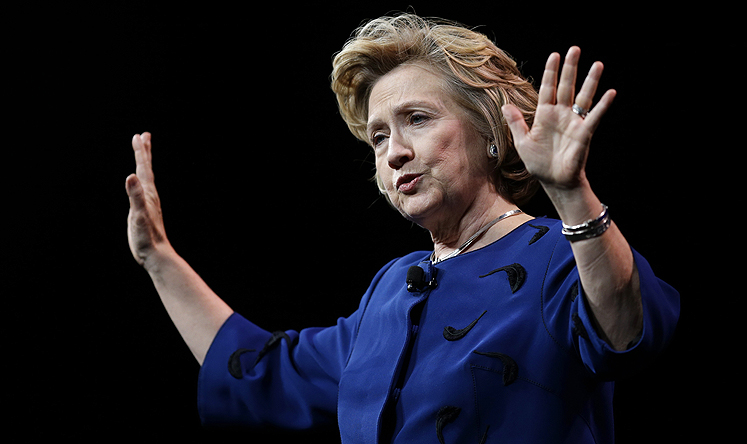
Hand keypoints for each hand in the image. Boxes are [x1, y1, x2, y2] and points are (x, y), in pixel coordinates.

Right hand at [125, 132, 170, 266]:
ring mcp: (148, 202)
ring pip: (146, 177)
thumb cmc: (146, 237)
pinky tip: (139, 181)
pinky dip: (140, 180)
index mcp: (148, 193)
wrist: (156, 254)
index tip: (138, 136)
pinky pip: (143, 189)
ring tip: (143, 152)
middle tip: (143, 135)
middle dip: (144, 152)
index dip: (140, 152)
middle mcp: (150, 195)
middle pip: (147, 169)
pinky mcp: (145, 210)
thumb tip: (131, 176)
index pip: (143, 168)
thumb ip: (135, 196)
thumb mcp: (138, 215)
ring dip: (144, 163)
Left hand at [502, 46, 615, 189]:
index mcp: (544, 115)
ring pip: (583, 97)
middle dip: (570, 68)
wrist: (554, 181)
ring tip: (597, 64)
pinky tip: (610, 93)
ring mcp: (574, 122)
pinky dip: (602, 105)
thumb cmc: (539, 163)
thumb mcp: (522, 142)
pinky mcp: (584, 133)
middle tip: (575, 49)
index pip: (548, 88)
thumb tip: (505, 105)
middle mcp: (561, 114)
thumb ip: (516, 122)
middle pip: (566, 86)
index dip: (551, 72)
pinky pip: (594, 116)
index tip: (554, 55)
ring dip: (590, 81)